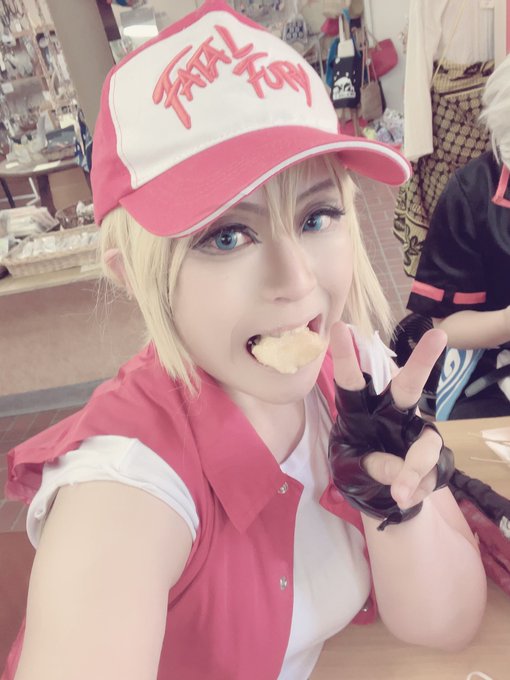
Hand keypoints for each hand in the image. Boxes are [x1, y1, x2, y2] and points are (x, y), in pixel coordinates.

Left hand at [330, 321, 447, 510]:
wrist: (378, 498)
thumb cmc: (356, 471)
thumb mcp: (348, 469)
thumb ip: (369, 466)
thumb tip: (398, 470)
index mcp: (361, 411)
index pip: (352, 382)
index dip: (347, 356)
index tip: (339, 328)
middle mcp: (393, 415)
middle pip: (408, 387)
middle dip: (422, 362)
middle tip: (438, 335)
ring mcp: (416, 435)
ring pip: (426, 441)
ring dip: (414, 467)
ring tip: (399, 493)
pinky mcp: (435, 459)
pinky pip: (432, 473)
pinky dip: (416, 488)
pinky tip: (403, 498)